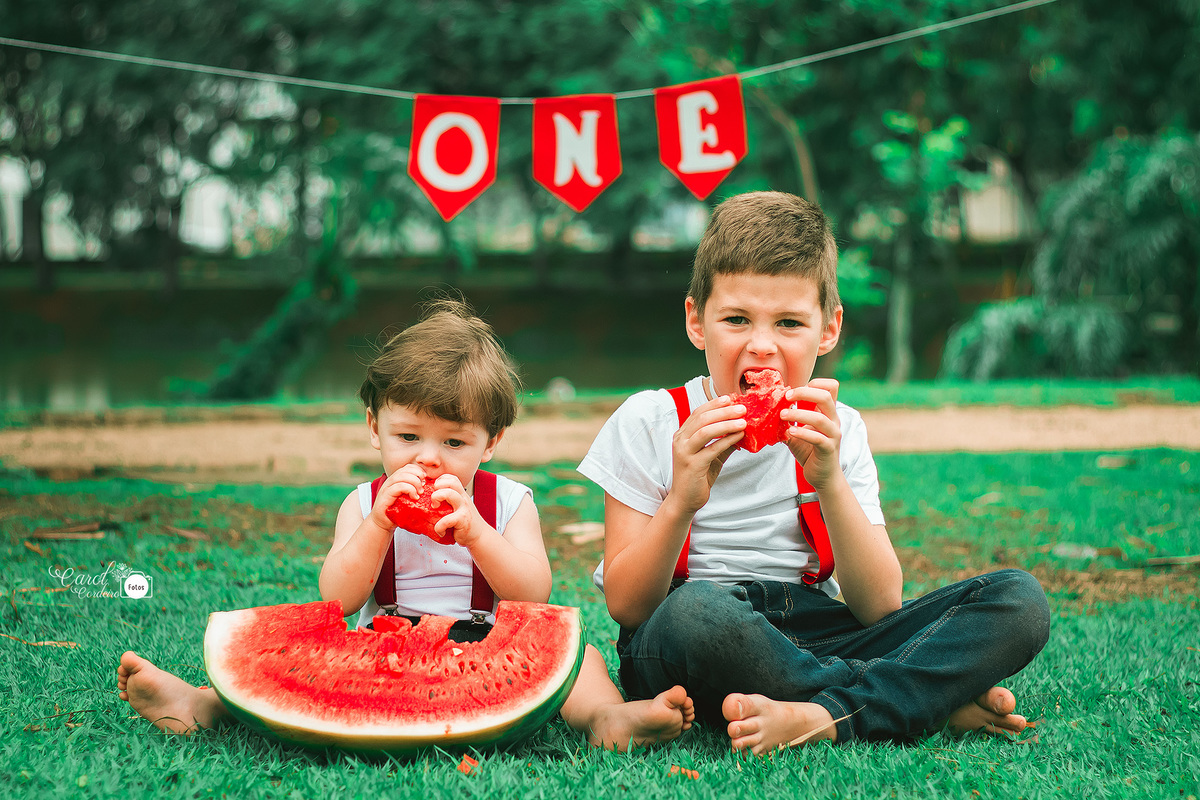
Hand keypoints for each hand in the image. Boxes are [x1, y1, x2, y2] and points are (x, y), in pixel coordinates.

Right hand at [368, 464, 426, 531]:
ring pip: (402, 476)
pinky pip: (398, 486)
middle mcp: (390, 482)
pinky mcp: (385, 496)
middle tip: (424, 485)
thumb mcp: (408, 499)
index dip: (418, 470)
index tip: (425, 479)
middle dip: (417, 475)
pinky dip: (409, 489)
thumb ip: (415, 491)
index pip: (408, 467)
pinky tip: (414, 497)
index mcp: (396, 480)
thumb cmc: (397, 512)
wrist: (383, 523)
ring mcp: (386, 488)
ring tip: (420, 492)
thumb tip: (429, 486)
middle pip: (405, 470)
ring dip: (414, 482)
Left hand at [428, 473, 481, 546]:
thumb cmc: (464, 523)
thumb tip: (426, 501)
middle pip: (450, 481)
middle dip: (437, 487)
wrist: (479, 536)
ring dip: (436, 498)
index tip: (433, 492)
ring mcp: (464, 508)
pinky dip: (439, 527)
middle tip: (433, 500)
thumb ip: (448, 502)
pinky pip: (447, 519)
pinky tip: (440, 531)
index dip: (439, 481)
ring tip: (434, 509)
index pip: (450, 478)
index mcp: (461, 494)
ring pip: (449, 493)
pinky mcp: (463, 520)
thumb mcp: (458, 508)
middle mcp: (463, 498)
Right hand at [670, 393, 745, 513]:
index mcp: (682, 435)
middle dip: (723, 411)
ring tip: (743, 421)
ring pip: (705, 431)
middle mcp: (680, 440)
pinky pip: (711, 449)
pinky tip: (739, 436)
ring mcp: (684, 452)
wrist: (685, 500)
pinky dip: (726, 440)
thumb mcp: (711, 455)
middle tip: (742, 408)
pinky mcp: (692, 465)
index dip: (714, 404)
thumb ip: (722, 442)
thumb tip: (741, 429)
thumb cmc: (697, 476)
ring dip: (726, 423)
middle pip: (702, 418)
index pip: (698, 413)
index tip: (730, 398)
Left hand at [783, 378, 841, 489]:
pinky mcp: (829, 449)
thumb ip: (789, 419)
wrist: (822, 476)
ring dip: (798, 414)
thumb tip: (768, 408)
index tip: (793, 391)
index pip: (831, 387)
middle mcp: (833, 420)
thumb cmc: (809, 450)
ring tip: (782, 416)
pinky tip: (790, 433)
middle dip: (804, 393)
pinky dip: (802, 433)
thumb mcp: (797, 430)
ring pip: (820, 418)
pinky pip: (818, 438)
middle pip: (826, 396)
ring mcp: (833, 434)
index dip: (813, 383)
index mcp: (827, 412)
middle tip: (786, 397)